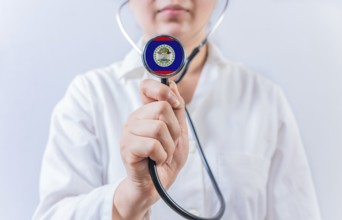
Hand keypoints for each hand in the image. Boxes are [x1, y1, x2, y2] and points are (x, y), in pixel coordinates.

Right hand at [113, 79, 188, 219]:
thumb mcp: (179, 132)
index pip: (146, 86)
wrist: (155, 186)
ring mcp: (128, 133)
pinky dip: (161, 156)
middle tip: (169, 143)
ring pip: (159, 127)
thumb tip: (173, 85)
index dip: (163, 90)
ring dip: (168, 146)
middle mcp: (134, 119)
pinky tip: (156, 161)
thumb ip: (177, 109)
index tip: (175, 104)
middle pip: (162, 107)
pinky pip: (152, 145)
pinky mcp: (127, 148)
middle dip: (174, 130)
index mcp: (145, 113)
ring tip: (162, 154)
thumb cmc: (165, 159)